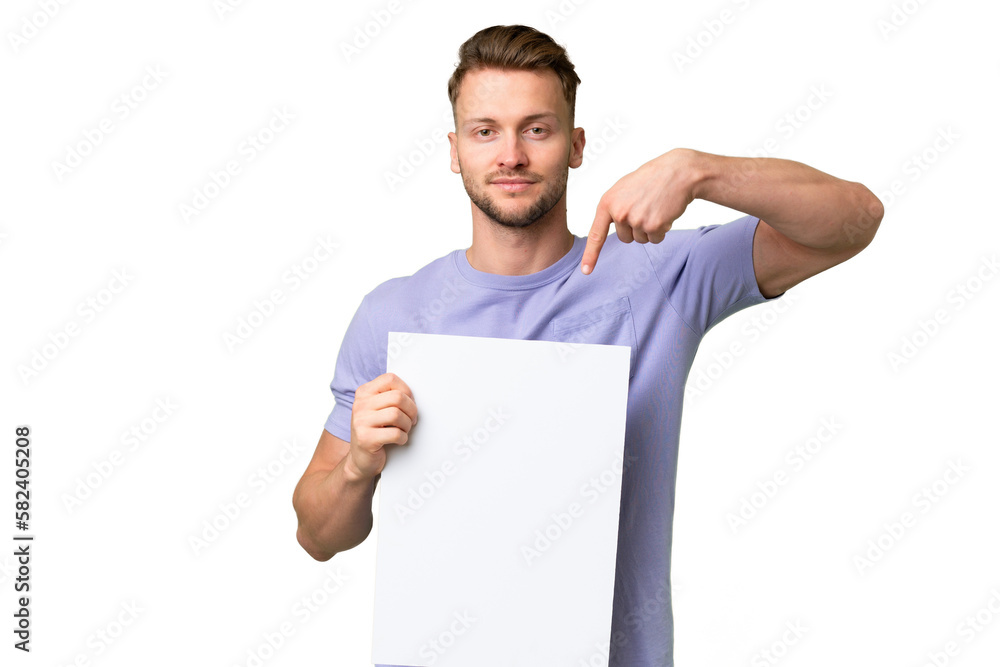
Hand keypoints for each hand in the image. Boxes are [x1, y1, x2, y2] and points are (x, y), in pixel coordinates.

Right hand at [345, 373, 418, 480]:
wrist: (360, 459)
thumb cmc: (375, 432)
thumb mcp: (377, 409)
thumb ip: (390, 397)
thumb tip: (413, 394)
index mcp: (364, 393)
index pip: (390, 379)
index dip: (406, 390)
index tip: (409, 402)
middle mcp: (360, 405)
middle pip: (397, 397)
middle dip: (411, 410)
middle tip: (411, 420)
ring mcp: (361, 422)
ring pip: (397, 415)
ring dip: (407, 425)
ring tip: (404, 430)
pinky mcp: (366, 439)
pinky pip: (395, 434)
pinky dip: (403, 438)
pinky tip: (398, 440)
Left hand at [581, 148, 699, 274]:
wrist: (678, 172)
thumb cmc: (651, 178)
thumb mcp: (623, 188)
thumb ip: (613, 207)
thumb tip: (612, 226)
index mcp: (607, 203)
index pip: (596, 234)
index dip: (591, 255)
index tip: (586, 271)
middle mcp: (619, 213)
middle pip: (624, 238)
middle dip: (636, 228)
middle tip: (645, 207)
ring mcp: (636, 220)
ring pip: (640, 239)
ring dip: (650, 229)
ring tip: (655, 207)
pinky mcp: (653, 226)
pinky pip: (655, 239)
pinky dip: (662, 230)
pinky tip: (664, 212)